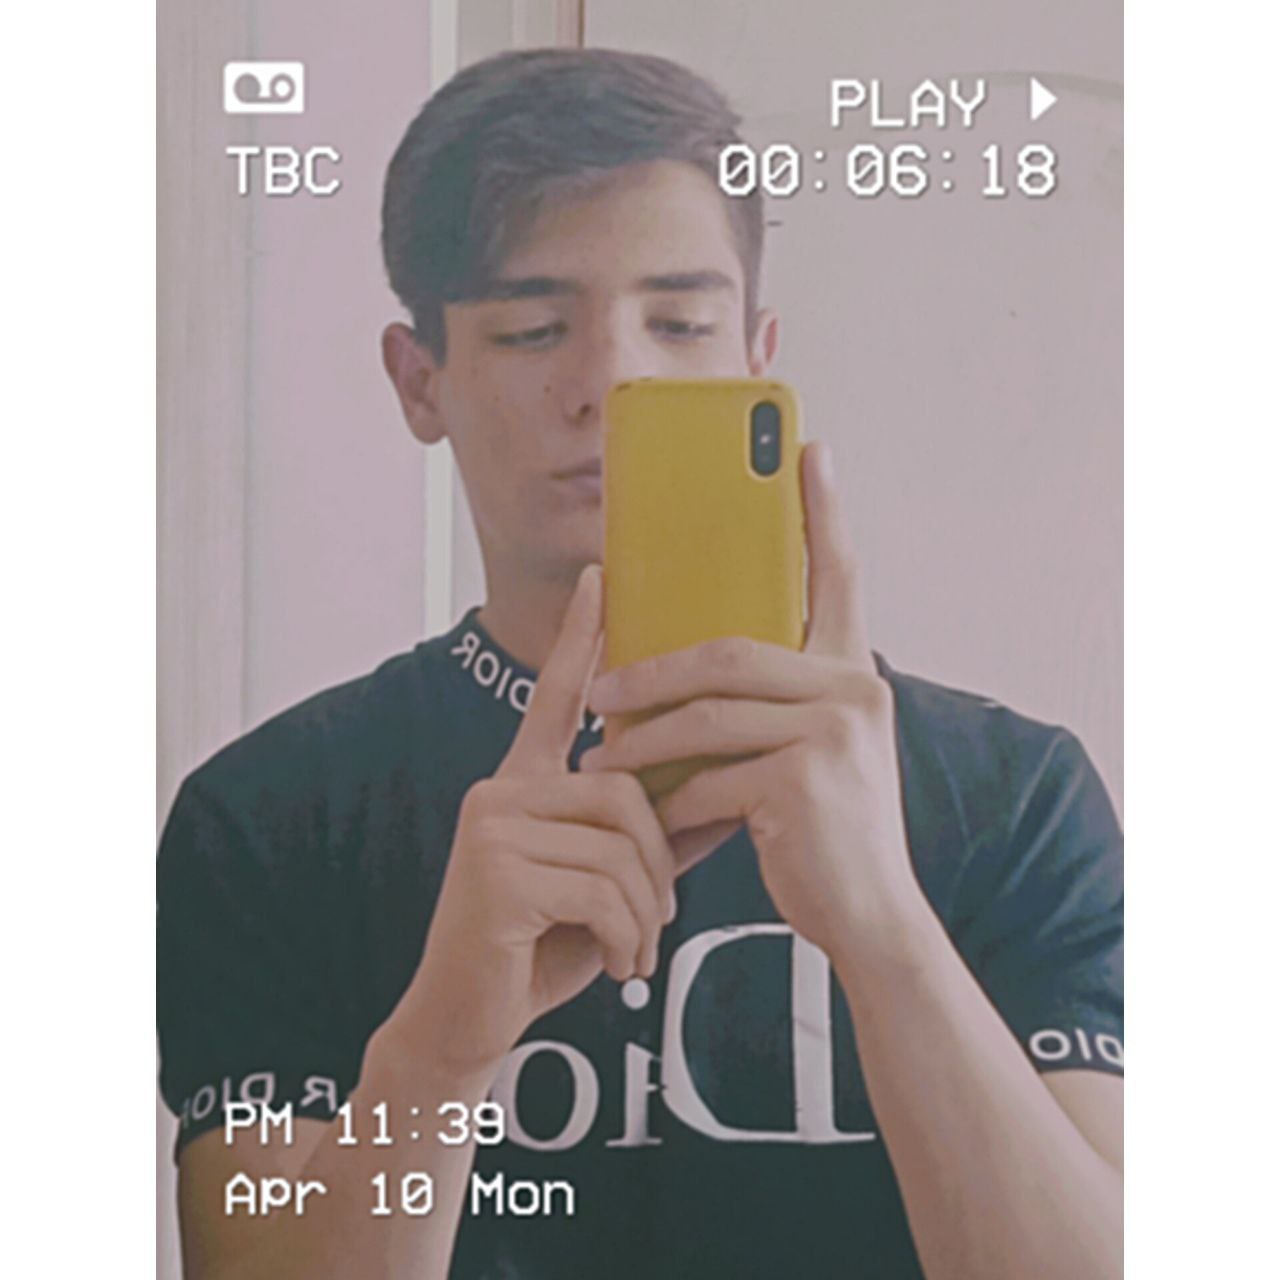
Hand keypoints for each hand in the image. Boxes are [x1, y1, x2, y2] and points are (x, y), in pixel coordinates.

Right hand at [406, 565, 677, 1078]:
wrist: (468, 1022)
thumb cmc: (540, 948)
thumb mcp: (601, 886)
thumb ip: (647, 835)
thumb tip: (724, 793)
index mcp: (524, 782)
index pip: (558, 696)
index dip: (580, 636)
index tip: (600, 575)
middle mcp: (502, 789)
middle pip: (625, 790)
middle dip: (658, 865)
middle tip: (653, 926)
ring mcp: (493, 825)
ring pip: (620, 846)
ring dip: (644, 913)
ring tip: (633, 953)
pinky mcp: (497, 872)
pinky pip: (602, 889)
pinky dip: (625, 939)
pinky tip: (613, 967)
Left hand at [581, 442, 923, 961]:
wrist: (871, 918)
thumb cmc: (829, 836)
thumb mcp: (811, 754)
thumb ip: (773, 706)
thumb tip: (685, 674)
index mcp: (854, 674)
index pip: (839, 577)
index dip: (823, 512)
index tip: (807, 450)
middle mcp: (854, 690)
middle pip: (730, 652)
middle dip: (653, 671)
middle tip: (600, 686)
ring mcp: (833, 732)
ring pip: (708, 714)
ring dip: (643, 737)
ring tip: (601, 751)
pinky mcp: (803, 782)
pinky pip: (710, 776)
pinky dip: (668, 799)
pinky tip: (646, 816)